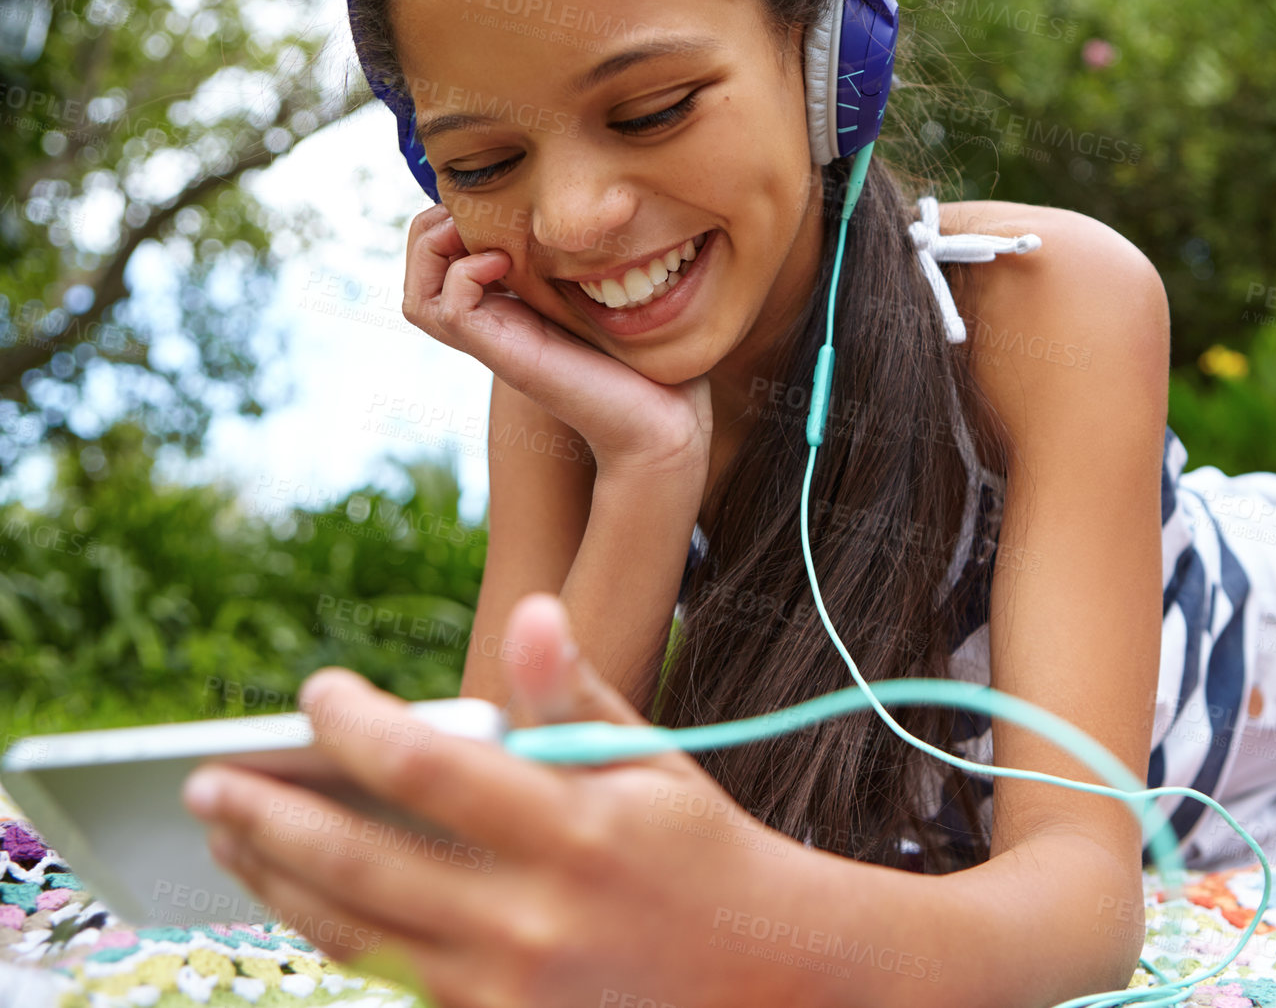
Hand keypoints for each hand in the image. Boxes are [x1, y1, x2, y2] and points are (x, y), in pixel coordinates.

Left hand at [183, 593, 807, 1007]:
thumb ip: (576, 694)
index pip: (432, 768)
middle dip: (267, 816)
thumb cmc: (697, 849)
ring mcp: (509, 985)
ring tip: (227, 834)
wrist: (763, 972)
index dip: (356, 725)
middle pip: (362, 862)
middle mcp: (534, 915)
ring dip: (276, 879)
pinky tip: (295, 892)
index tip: (314, 692)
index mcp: (576, 830)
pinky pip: (390, 975)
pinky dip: (331, 929)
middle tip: (203, 780)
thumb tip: (529, 612)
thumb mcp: (652, 762)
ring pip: (356, 931)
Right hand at [402, 203, 712, 472]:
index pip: (440, 257)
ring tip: (487, 238)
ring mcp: (496, 343)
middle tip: (480, 215)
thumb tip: (585, 206)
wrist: (664, 419)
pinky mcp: (507, 356)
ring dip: (436, 251)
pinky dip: (464, 275)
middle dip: (431, 230)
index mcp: (509, 306)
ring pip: (419, 299)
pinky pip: (448, 311)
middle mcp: (493, 326)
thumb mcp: (606, 291)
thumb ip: (584, 256)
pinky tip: (508, 263)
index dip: (450, 218)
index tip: (496, 200)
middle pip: (418, 275)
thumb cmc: (646, 358)